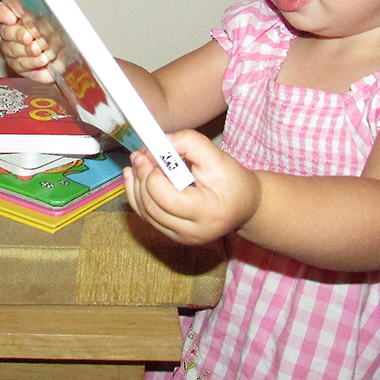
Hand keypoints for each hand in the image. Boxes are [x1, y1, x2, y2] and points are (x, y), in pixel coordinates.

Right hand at [0, 0, 55, 81]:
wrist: (69, 60)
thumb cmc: (61, 39)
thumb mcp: (57, 23)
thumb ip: (44, 17)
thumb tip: (37, 16)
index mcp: (20, 17)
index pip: (3, 10)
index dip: (4, 13)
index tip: (13, 18)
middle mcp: (13, 33)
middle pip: (5, 30)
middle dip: (18, 33)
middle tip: (31, 36)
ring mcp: (13, 51)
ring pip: (11, 48)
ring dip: (27, 49)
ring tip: (40, 49)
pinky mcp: (19, 66)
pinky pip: (20, 64)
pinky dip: (32, 61)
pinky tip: (41, 59)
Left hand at [123, 129, 260, 244]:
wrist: (244, 205)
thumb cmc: (233, 180)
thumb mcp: (218, 156)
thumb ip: (189, 143)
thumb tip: (160, 141)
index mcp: (207, 212)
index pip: (166, 198)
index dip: (153, 174)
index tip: (151, 152)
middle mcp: (192, 231)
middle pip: (152, 206)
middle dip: (142, 176)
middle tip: (140, 154)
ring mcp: (181, 237)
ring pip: (144, 213)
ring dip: (136, 185)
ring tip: (137, 161)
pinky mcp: (173, 235)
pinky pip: (147, 217)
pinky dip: (137, 195)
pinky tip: (135, 176)